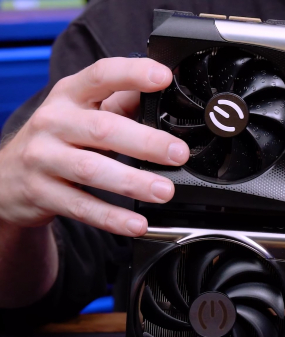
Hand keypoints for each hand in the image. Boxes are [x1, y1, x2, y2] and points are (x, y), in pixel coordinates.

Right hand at [0, 58, 188, 235]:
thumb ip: (122, 103)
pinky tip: (136, 224)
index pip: (102, 75)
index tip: (163, 78)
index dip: (133, 74)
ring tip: (164, 190)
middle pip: (102, 128)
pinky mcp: (41, 192)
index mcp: (70, 95)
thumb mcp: (84, 111)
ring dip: (132, 182)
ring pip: (91, 169)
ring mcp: (43, 157)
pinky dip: (111, 217)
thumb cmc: (59, 138)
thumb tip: (165, 96)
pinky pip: (81, 207)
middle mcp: (53, 121)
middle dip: (145, 142)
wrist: (8, 177)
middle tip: (178, 153)